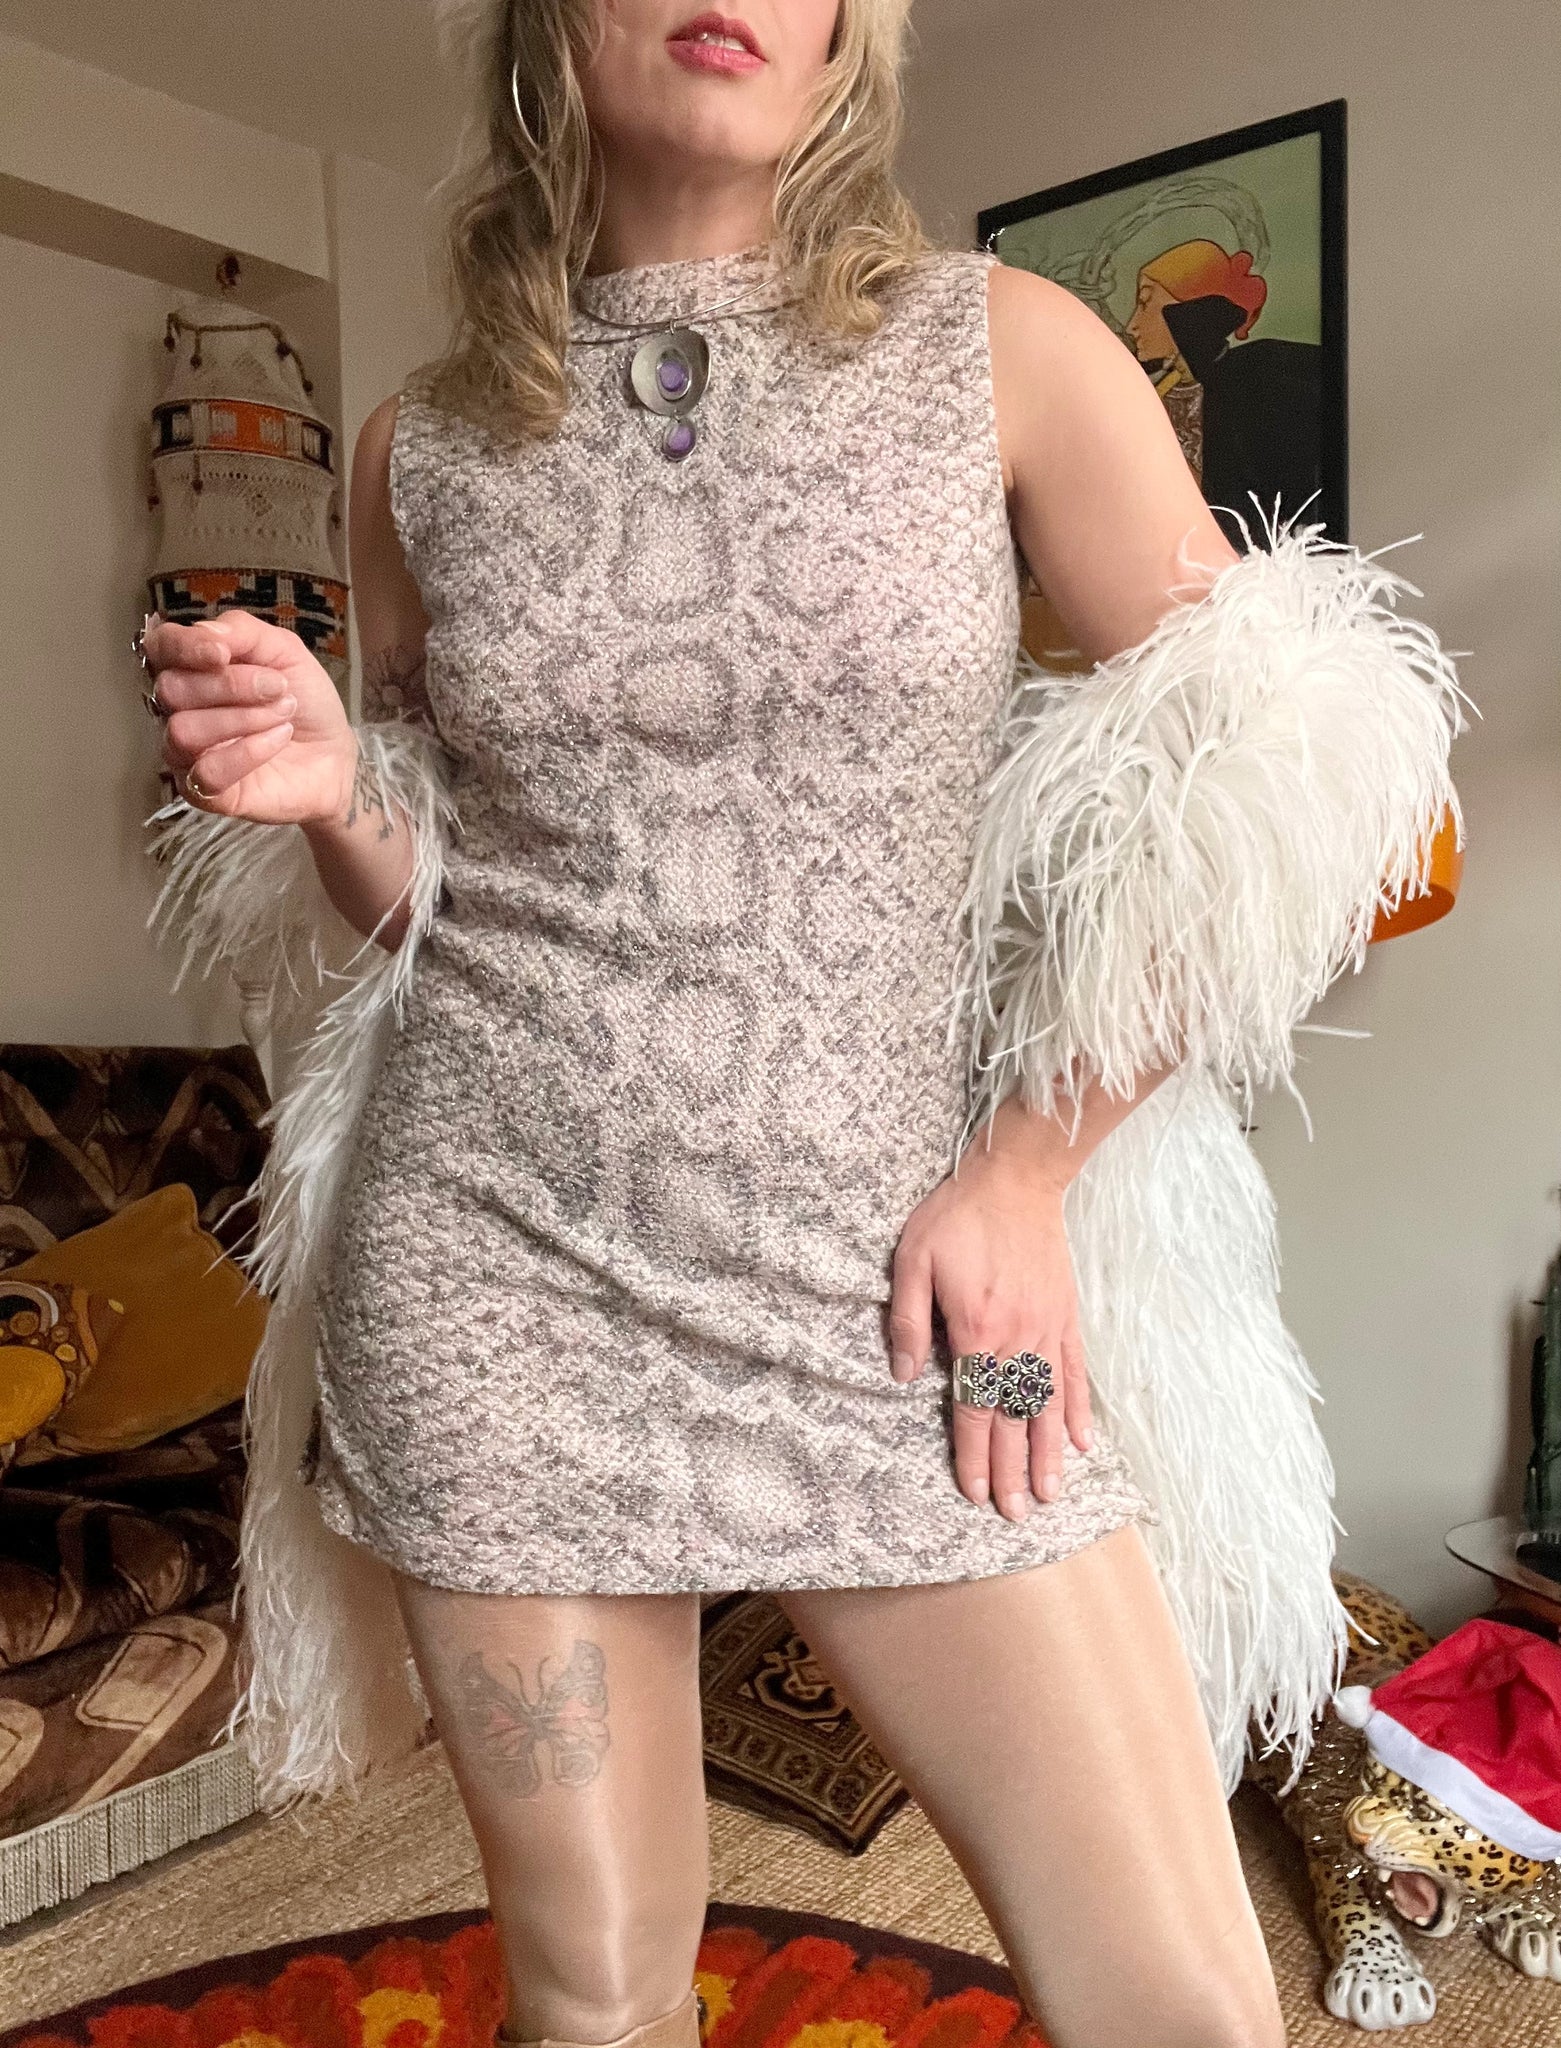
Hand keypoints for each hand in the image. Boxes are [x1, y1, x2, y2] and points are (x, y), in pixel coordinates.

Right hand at [145, 609, 355, 823]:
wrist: (335, 753)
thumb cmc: (304, 701)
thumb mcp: (284, 651)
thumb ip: (242, 632)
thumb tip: (203, 633)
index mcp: (193, 669)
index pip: (160, 648)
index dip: (184, 647)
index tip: (223, 653)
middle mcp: (180, 710)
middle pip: (171, 689)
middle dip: (231, 685)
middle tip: (278, 689)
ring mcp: (188, 754)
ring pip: (184, 730)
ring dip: (243, 719)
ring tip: (282, 717)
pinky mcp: (205, 792)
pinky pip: (205, 772)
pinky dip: (247, 753)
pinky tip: (277, 741)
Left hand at [888, 1142, 1092, 1520]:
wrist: (1015, 1177)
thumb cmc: (957, 1216)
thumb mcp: (913, 1259)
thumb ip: (908, 1321)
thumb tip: (906, 1376)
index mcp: (976, 1330)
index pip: (975, 1408)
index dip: (974, 1454)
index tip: (973, 1491)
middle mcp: (1018, 1338)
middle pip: (1015, 1418)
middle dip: (1013, 1471)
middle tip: (1016, 1516)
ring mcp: (1047, 1329)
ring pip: (1049, 1404)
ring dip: (1049, 1454)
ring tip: (1050, 1495)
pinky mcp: (1066, 1315)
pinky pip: (1075, 1371)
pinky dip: (1078, 1409)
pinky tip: (1082, 1443)